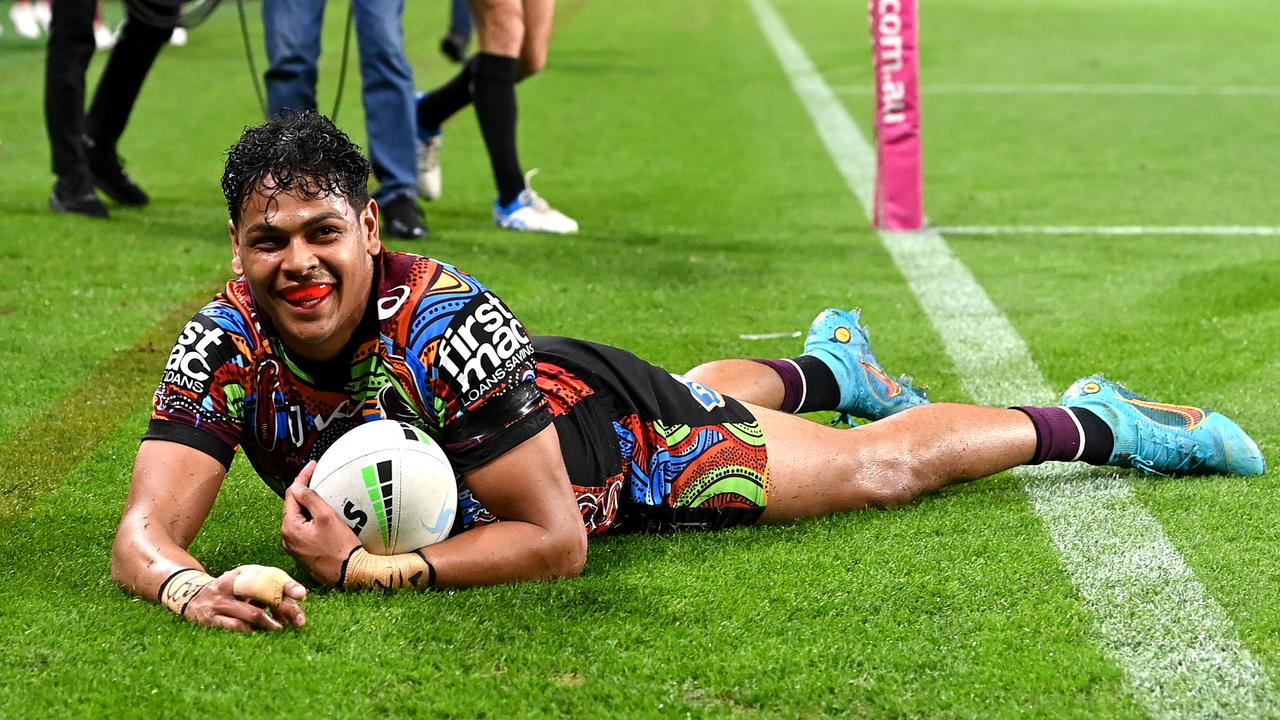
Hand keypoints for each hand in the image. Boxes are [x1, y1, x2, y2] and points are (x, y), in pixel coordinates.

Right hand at [182, 565, 306, 632]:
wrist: (188, 597)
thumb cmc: (228, 594)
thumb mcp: (244, 587)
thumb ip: (267, 593)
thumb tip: (296, 603)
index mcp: (241, 573)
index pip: (268, 576)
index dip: (286, 585)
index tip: (302, 594)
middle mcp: (230, 585)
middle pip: (263, 595)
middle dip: (284, 608)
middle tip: (300, 620)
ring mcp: (219, 602)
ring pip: (250, 613)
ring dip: (269, 623)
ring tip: (280, 629)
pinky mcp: (209, 619)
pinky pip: (233, 626)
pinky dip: (248, 631)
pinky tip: (256, 634)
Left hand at [281, 460, 361, 585]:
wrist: (350, 573)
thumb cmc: (340, 548)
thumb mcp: (327, 517)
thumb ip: (310, 499)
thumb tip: (297, 487)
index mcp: (290, 527)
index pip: (291, 495)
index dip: (302, 478)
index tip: (312, 466)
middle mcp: (287, 538)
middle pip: (293, 507)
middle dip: (303, 492)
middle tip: (316, 477)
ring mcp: (294, 548)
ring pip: (298, 519)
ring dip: (307, 507)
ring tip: (321, 496)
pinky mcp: (304, 554)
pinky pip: (304, 531)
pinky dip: (310, 520)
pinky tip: (322, 518)